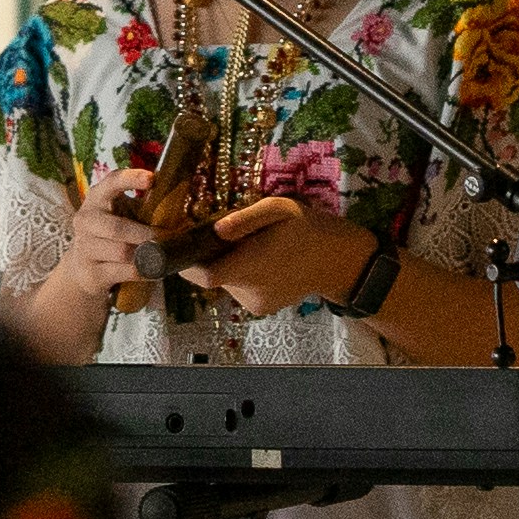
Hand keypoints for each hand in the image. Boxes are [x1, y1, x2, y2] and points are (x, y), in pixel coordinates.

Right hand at [53, 162, 164, 313]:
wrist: (83, 267)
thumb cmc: (112, 234)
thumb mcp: (123, 214)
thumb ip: (145, 206)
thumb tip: (182, 201)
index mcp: (97, 198)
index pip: (111, 182)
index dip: (130, 179)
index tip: (151, 179)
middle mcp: (86, 220)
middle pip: (118, 228)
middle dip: (147, 234)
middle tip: (171, 237)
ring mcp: (85, 248)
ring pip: (122, 252)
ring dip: (148, 254)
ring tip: (167, 254)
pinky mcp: (91, 273)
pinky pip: (125, 272)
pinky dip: (145, 271)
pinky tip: (157, 270)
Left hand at [181, 196, 370, 319]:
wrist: (342, 262)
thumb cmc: (310, 230)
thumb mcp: (280, 210)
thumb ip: (246, 219)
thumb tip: (216, 229)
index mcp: (247, 268)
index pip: (200, 275)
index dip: (183, 263)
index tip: (176, 244)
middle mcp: (247, 292)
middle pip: (213, 276)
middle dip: (212, 256)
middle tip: (224, 234)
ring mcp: (256, 304)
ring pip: (228, 282)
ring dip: (231, 264)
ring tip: (251, 245)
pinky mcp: (263, 308)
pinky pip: (242, 289)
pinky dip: (244, 274)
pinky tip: (263, 260)